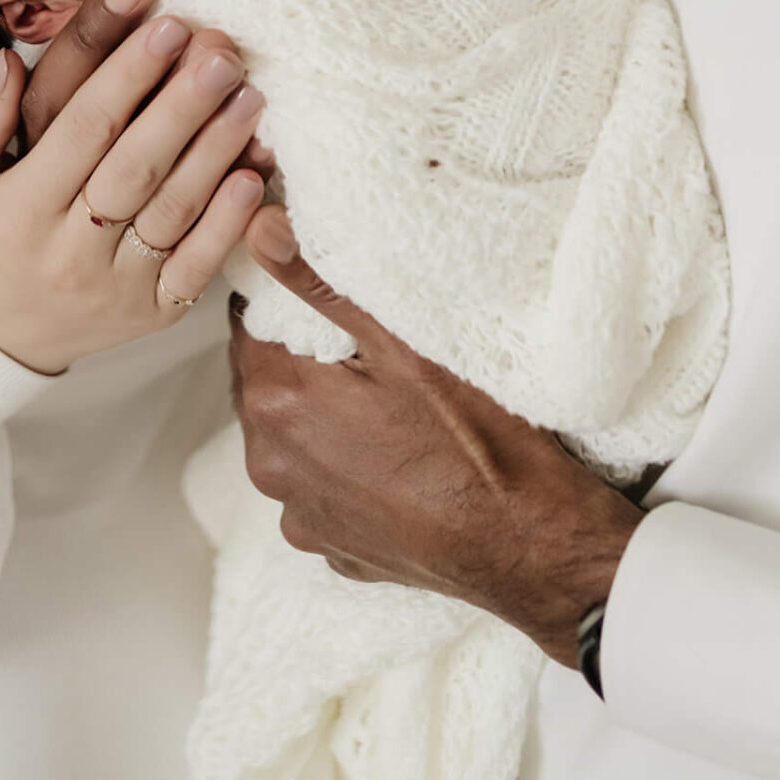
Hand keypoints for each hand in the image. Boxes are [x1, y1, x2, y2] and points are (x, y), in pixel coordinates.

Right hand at [0, 0, 265, 374]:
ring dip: (217, 150)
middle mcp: (69, 251)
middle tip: (222, 51)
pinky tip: (253, 175)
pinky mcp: (154, 312)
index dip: (127, 76)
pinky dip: (228, 222)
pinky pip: (197, 266)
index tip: (167, 24)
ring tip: (250, 94)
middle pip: (136, 166)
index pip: (81, 129)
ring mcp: (116, 287)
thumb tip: (8, 62)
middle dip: (183, 105)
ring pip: (173, 210)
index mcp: (20, 209)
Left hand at [230, 209, 640, 663]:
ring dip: (319, 419)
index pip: (250, 328)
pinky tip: (393, 460)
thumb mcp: (402, 345)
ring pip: (292, 441)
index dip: (282, 306)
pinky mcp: (332, 550)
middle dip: (300, 362)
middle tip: (363, 349)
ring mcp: (300, 516)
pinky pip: (320, 491)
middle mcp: (271, 465)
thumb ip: (319, 285)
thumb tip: (258, 229)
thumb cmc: (474, 441)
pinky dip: (343, 471)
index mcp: (279, 403)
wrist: (529, 548)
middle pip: (267, 386)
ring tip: (384, 406)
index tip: (321, 299)